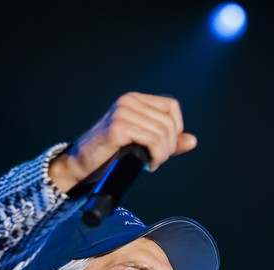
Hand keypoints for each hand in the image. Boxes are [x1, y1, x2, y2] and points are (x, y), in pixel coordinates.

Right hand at [49, 92, 197, 191]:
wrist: (81, 165)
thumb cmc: (110, 155)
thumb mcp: (142, 144)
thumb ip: (167, 141)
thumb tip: (192, 141)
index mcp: (134, 100)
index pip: (172, 106)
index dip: (176, 129)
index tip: (165, 147)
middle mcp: (128, 101)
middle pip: (169, 122)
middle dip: (169, 146)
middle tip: (157, 160)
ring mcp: (122, 112)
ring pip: (163, 133)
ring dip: (162, 154)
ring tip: (151, 163)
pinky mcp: (118, 127)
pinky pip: (152, 141)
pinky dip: (156, 156)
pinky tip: (148, 165)